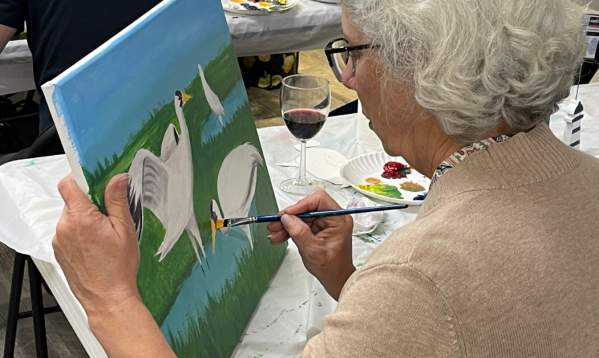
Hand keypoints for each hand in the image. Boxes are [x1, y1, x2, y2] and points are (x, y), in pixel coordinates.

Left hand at [54, 174, 140, 317]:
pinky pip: (69, 232)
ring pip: (71, 217)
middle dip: (90, 202)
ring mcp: (59, 241)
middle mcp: (64, 227)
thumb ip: (117, 200)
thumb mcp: (124, 228)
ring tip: (105, 234)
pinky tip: (98, 245)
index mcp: (80, 217)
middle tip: (110, 214)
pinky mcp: (60, 252)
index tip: (95, 181)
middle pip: (72, 201)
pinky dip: (81, 233)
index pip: (69, 183)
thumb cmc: (118, 268)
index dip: (81, 178)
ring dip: (86, 219)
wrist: (108, 298)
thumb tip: (117, 178)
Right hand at [268, 191, 354, 299]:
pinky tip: (280, 235)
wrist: (336, 279)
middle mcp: (333, 218)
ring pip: (302, 216)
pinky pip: (301, 224)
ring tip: (275, 232)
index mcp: (339, 220)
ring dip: (287, 224)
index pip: (319, 200)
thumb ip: (299, 232)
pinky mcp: (318, 228)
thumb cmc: (332, 268)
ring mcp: (325, 223)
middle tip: (276, 224)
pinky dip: (290, 229)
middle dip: (290, 216)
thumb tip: (287, 218)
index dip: (301, 205)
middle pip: (308, 207)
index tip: (287, 215)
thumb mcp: (313, 251)